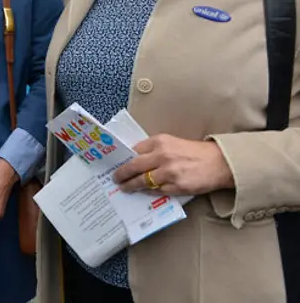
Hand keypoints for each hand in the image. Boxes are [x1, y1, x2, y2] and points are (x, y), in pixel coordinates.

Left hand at [114, 134, 233, 195]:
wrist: (219, 162)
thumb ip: (153, 149)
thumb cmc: (194, 152)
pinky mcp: (177, 186)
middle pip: (134, 166)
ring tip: (125, 188)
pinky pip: (157, 191)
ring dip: (131, 186)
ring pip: (143, 181)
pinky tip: (143, 192)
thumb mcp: (172, 143)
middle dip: (122, 174)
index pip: (134, 150)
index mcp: (160, 142)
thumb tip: (134, 158)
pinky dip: (149, 192)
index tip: (115, 164)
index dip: (123, 159)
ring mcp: (169, 172)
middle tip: (115, 179)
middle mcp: (162, 156)